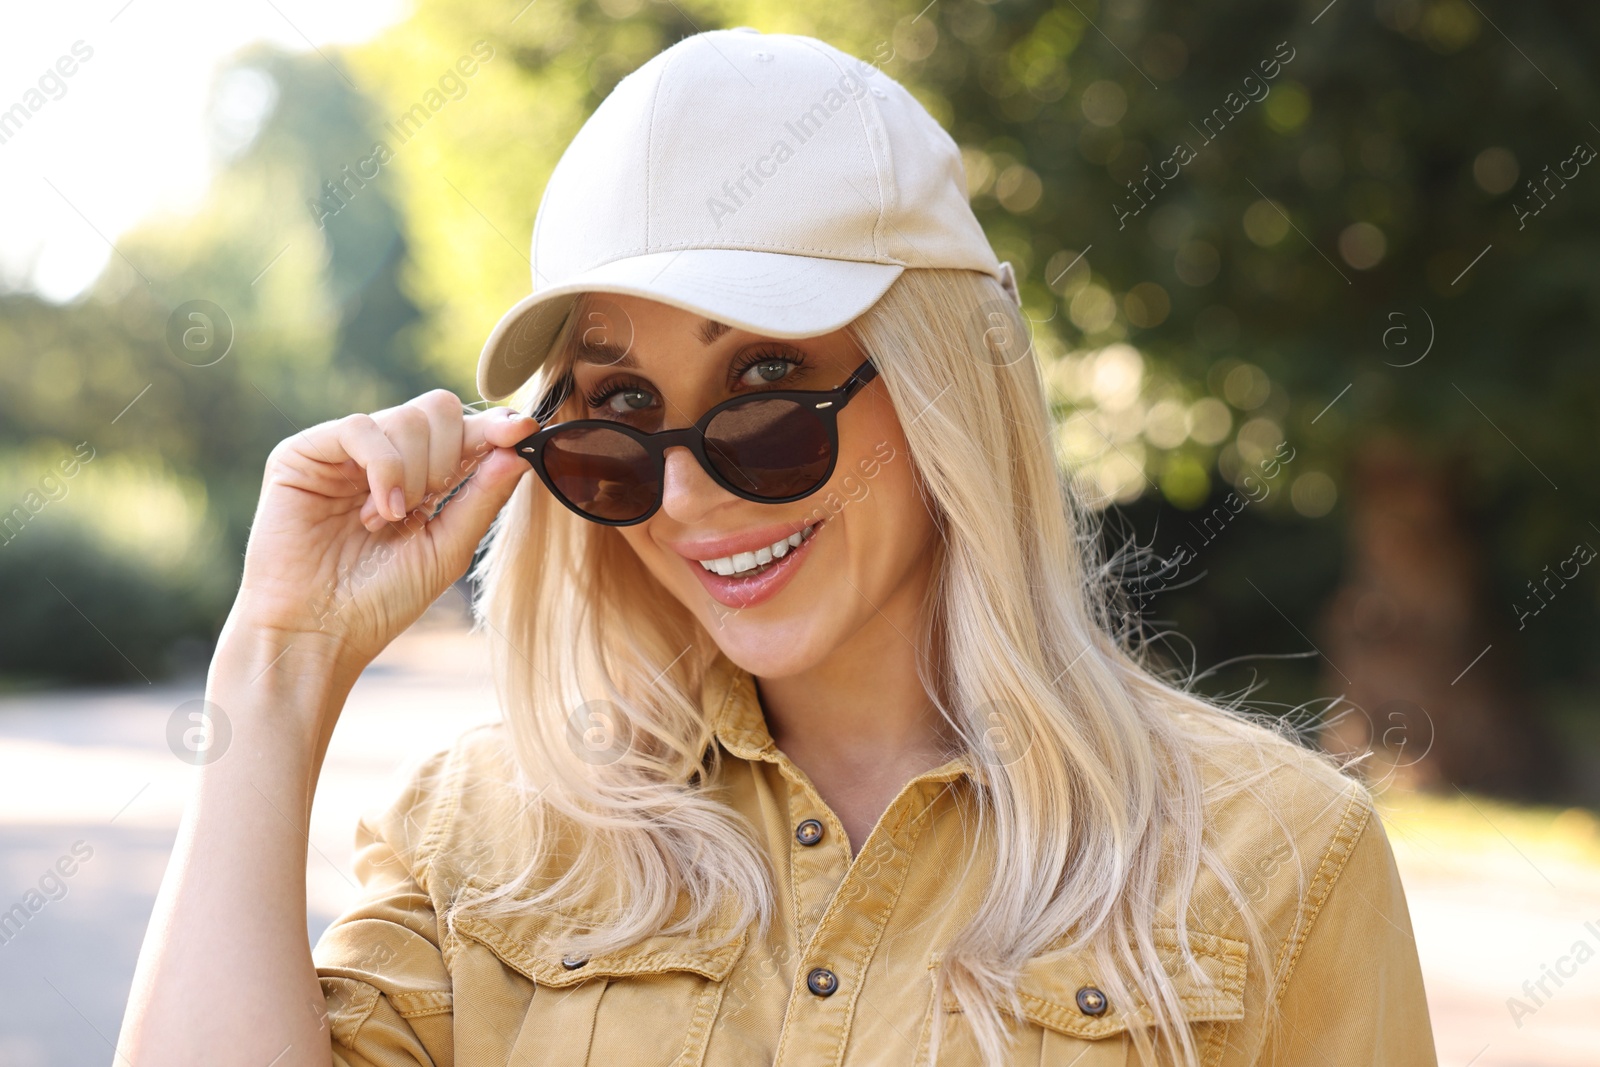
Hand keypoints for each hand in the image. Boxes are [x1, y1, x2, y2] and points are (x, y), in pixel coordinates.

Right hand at [228, 389, 535, 670]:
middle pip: (438, 409)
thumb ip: (483, 497)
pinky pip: (361, 428)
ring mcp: (344, 453)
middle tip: (432, 501)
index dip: (496, 426)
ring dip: (415, 472)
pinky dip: (384, 467)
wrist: (318, 632)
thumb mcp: (448, 548)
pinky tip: (378, 511)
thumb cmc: (381, 600)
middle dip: (451, 453)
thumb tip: (521, 449)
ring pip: (406, 417)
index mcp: (421, 478)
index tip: (524, 431)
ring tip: (392, 519)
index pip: (464, 431)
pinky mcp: (304, 453)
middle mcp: (384, 457)